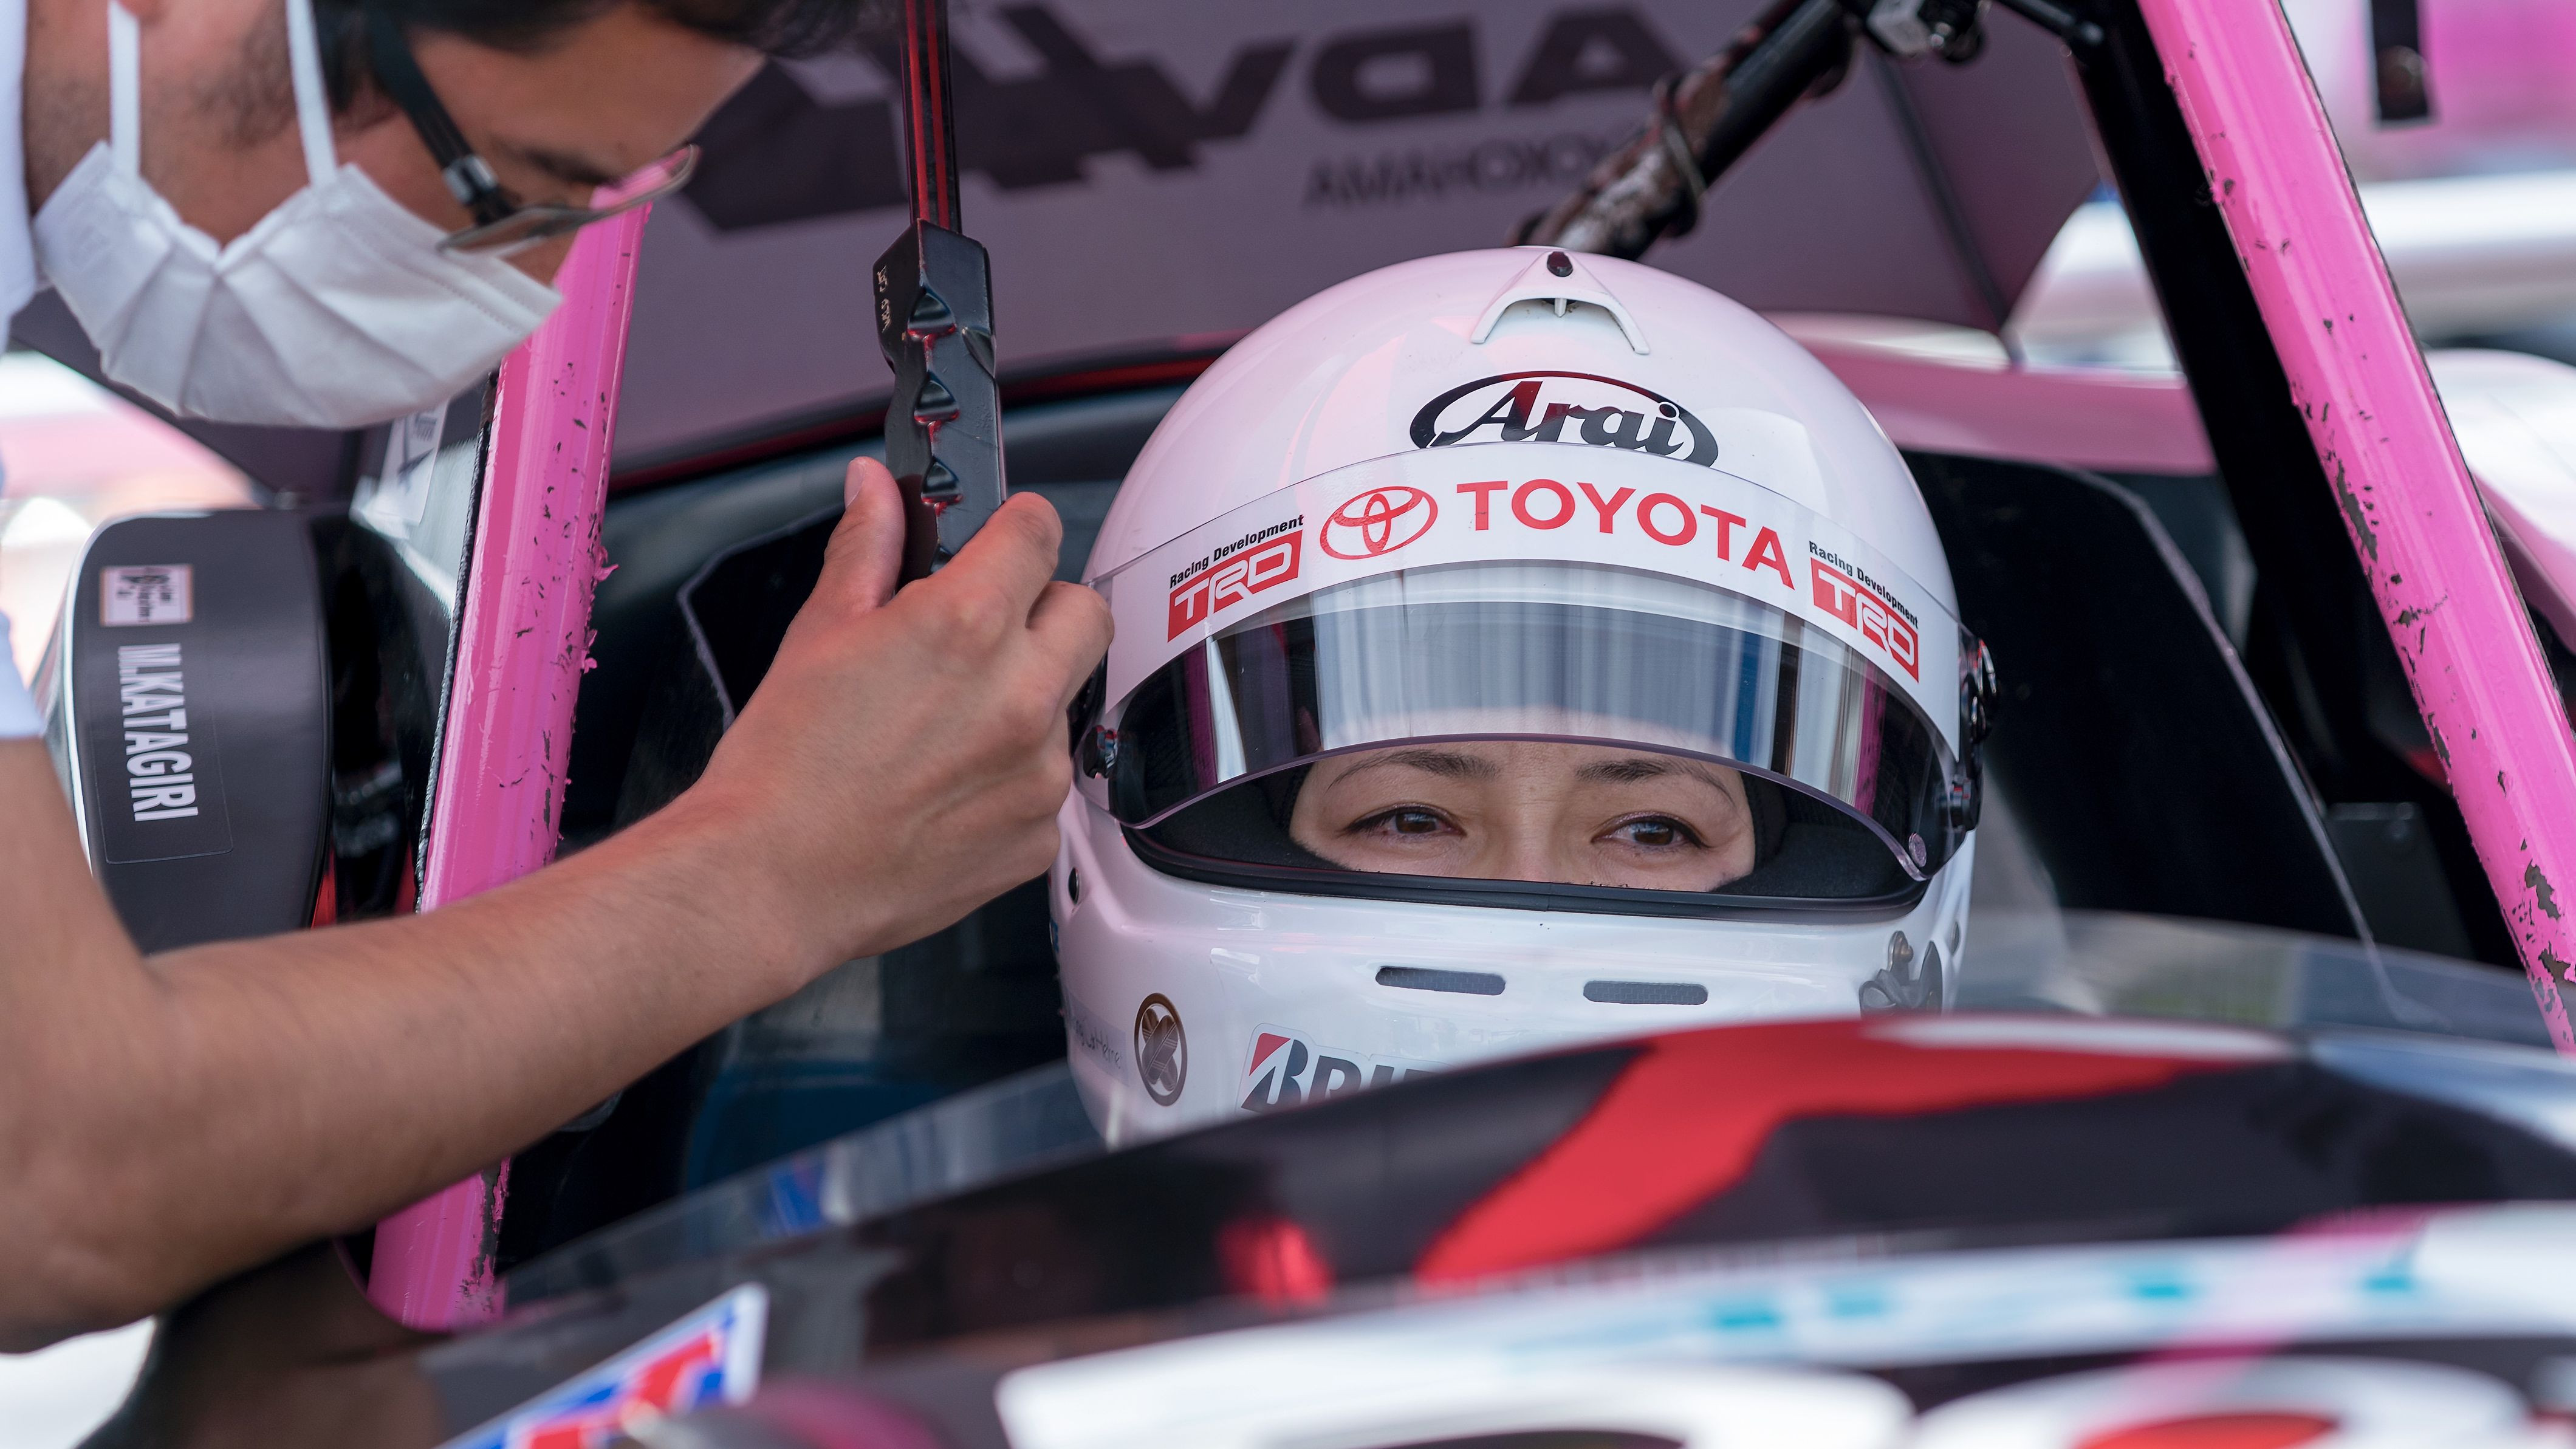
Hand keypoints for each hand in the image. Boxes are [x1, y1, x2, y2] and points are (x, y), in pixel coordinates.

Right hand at [672, 458, 1110, 976]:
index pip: (1039, 533)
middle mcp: (1020, 695)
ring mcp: (1038, 772)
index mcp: (967, 626)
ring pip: (1068, 703)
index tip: (1002, 541)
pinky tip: (949, 788)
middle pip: (1086, 614)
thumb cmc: (783, 766)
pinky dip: (1012, 778)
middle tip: (986, 633)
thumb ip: (867, 547)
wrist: (771, 881)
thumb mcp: (819, 633)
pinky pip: (1048, 783)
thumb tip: (877, 488)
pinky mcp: (1039, 835)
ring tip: (946, 728)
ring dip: (1027, 699)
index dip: (1017, 529)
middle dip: (1045, 609)